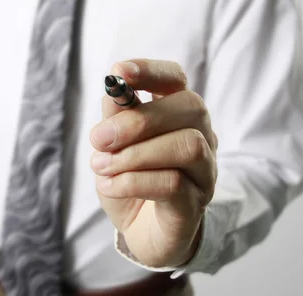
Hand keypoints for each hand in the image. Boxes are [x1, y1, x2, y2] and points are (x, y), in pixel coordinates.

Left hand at [89, 59, 217, 267]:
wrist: (142, 233)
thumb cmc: (131, 181)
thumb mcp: (114, 147)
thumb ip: (115, 119)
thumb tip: (112, 91)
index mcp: (177, 115)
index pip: (176, 79)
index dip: (151, 70)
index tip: (120, 71)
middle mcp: (201, 137)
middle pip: (191, 107)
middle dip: (139, 120)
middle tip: (98, 138)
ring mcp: (204, 172)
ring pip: (188, 145)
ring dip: (135, 154)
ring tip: (101, 166)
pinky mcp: (196, 205)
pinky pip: (173, 184)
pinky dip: (132, 181)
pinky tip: (108, 186)